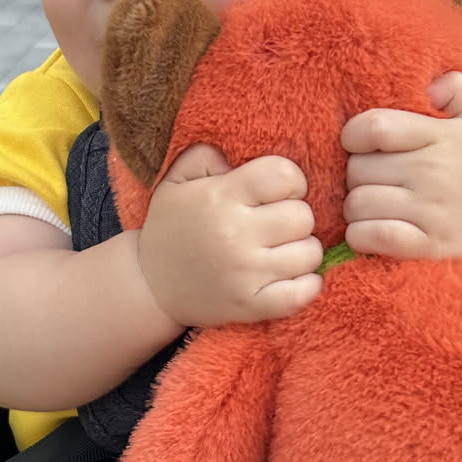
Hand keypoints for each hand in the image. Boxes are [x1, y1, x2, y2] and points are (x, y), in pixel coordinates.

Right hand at [137, 145, 322, 327]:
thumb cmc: (172, 229)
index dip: (290, 181)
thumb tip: (236, 158)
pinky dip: (307, 285)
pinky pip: (304, 293)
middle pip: (303, 216)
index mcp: (220, 197)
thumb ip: (205, 156)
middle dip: (296, 217)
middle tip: (277, 225)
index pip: (284, 175)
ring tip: (280, 251)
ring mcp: (245, 273)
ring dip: (301, 250)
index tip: (277, 193)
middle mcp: (235, 234)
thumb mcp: (176, 182)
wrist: (150, 286)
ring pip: (310, 253)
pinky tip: (291, 276)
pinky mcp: (252, 305)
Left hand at [342, 72, 461, 262]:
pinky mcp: (428, 245)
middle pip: (358, 169)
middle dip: (357, 175)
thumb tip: (431, 83)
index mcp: (442, 137)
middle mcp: (435, 171)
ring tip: (373, 206)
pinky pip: (372, 236)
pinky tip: (370, 231)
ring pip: (358, 204)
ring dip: (356, 207)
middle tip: (373, 180)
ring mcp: (431, 211)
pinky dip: (361, 235)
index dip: (353, 135)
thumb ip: (457, 91)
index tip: (358, 144)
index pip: (376, 127)